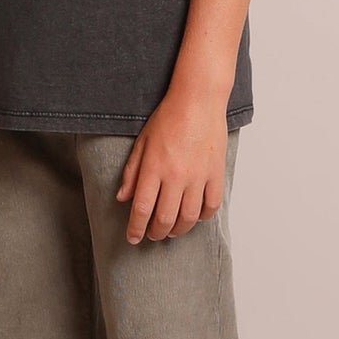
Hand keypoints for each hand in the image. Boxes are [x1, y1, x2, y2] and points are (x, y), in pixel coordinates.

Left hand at [115, 92, 227, 242]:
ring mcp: (198, 177)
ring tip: (171, 231)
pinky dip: (202, 217)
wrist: (198, 101)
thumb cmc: (168, 118)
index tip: (132, 238)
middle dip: (155, 233)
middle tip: (151, 235)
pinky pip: (211, 206)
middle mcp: (176, 176)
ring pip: (188, 218)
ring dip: (178, 230)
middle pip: (164, 219)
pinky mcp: (216, 174)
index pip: (141, 209)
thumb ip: (132, 172)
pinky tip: (194, 216)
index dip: (135, 228)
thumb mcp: (142, 143)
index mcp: (154, 168)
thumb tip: (123, 198)